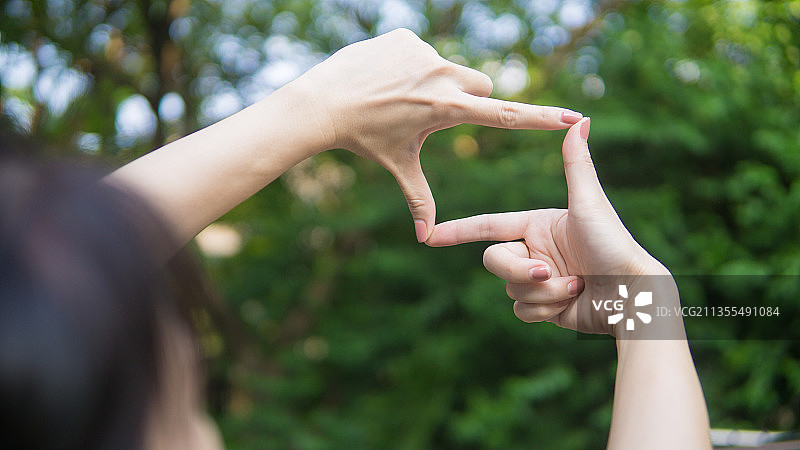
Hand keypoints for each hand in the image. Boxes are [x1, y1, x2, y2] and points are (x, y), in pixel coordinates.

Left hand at [291, 28, 582, 241]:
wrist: (323, 103)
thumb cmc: (365, 138)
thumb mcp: (399, 166)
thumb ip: (420, 200)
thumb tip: (426, 239)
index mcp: (447, 110)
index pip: (504, 115)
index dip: (541, 118)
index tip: (573, 116)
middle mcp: (442, 77)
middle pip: (480, 86)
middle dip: (468, 99)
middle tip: (431, 113)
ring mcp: (424, 53)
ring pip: (449, 69)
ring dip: (435, 82)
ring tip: (398, 97)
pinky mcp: (406, 37)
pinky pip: (423, 52)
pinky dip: (411, 65)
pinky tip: (385, 78)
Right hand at [426, 118, 671, 335]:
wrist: (632, 296)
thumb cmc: (615, 245)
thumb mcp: (590, 203)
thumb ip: (576, 163)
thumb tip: (580, 119)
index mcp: (536, 225)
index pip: (488, 225)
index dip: (457, 230)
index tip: (428, 235)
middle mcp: (534, 250)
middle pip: (494, 261)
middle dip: (520, 269)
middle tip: (550, 270)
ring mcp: (538, 280)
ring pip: (510, 289)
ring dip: (542, 291)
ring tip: (575, 286)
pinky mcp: (543, 307)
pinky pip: (521, 310)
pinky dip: (545, 309)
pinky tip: (571, 303)